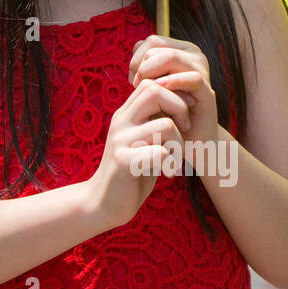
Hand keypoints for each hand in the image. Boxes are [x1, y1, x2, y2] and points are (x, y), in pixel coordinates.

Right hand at [88, 77, 187, 229]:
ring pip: (165, 125)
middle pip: (155, 92)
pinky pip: (159, 152)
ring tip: (174, 161)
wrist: (103, 204)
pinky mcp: (123, 162)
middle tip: (184, 132)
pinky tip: (167, 173)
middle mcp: (121, 122)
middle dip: (179, 109)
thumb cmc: (130, 174)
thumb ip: (154, 122)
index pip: (151, 84)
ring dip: (179, 145)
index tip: (184, 117)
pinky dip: (170, 162)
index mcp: (126, 115)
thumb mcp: (142, 142)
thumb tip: (180, 101)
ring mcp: (120, 141)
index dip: (174, 95)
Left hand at [128, 35, 219, 166]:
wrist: (188, 141)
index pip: (151, 41)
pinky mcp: (207, 90)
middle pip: (157, 47)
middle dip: (141, 68)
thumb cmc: (166, 113)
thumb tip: (135, 56)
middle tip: (138, 89)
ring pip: (171, 57)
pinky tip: (160, 92)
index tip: (133, 82)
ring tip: (147, 92)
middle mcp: (193, 56)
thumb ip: (143, 70)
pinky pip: (191, 78)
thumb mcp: (150, 89)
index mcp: (180, 51)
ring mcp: (202, 71)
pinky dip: (171, 83)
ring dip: (151, 73)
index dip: (136, 59)